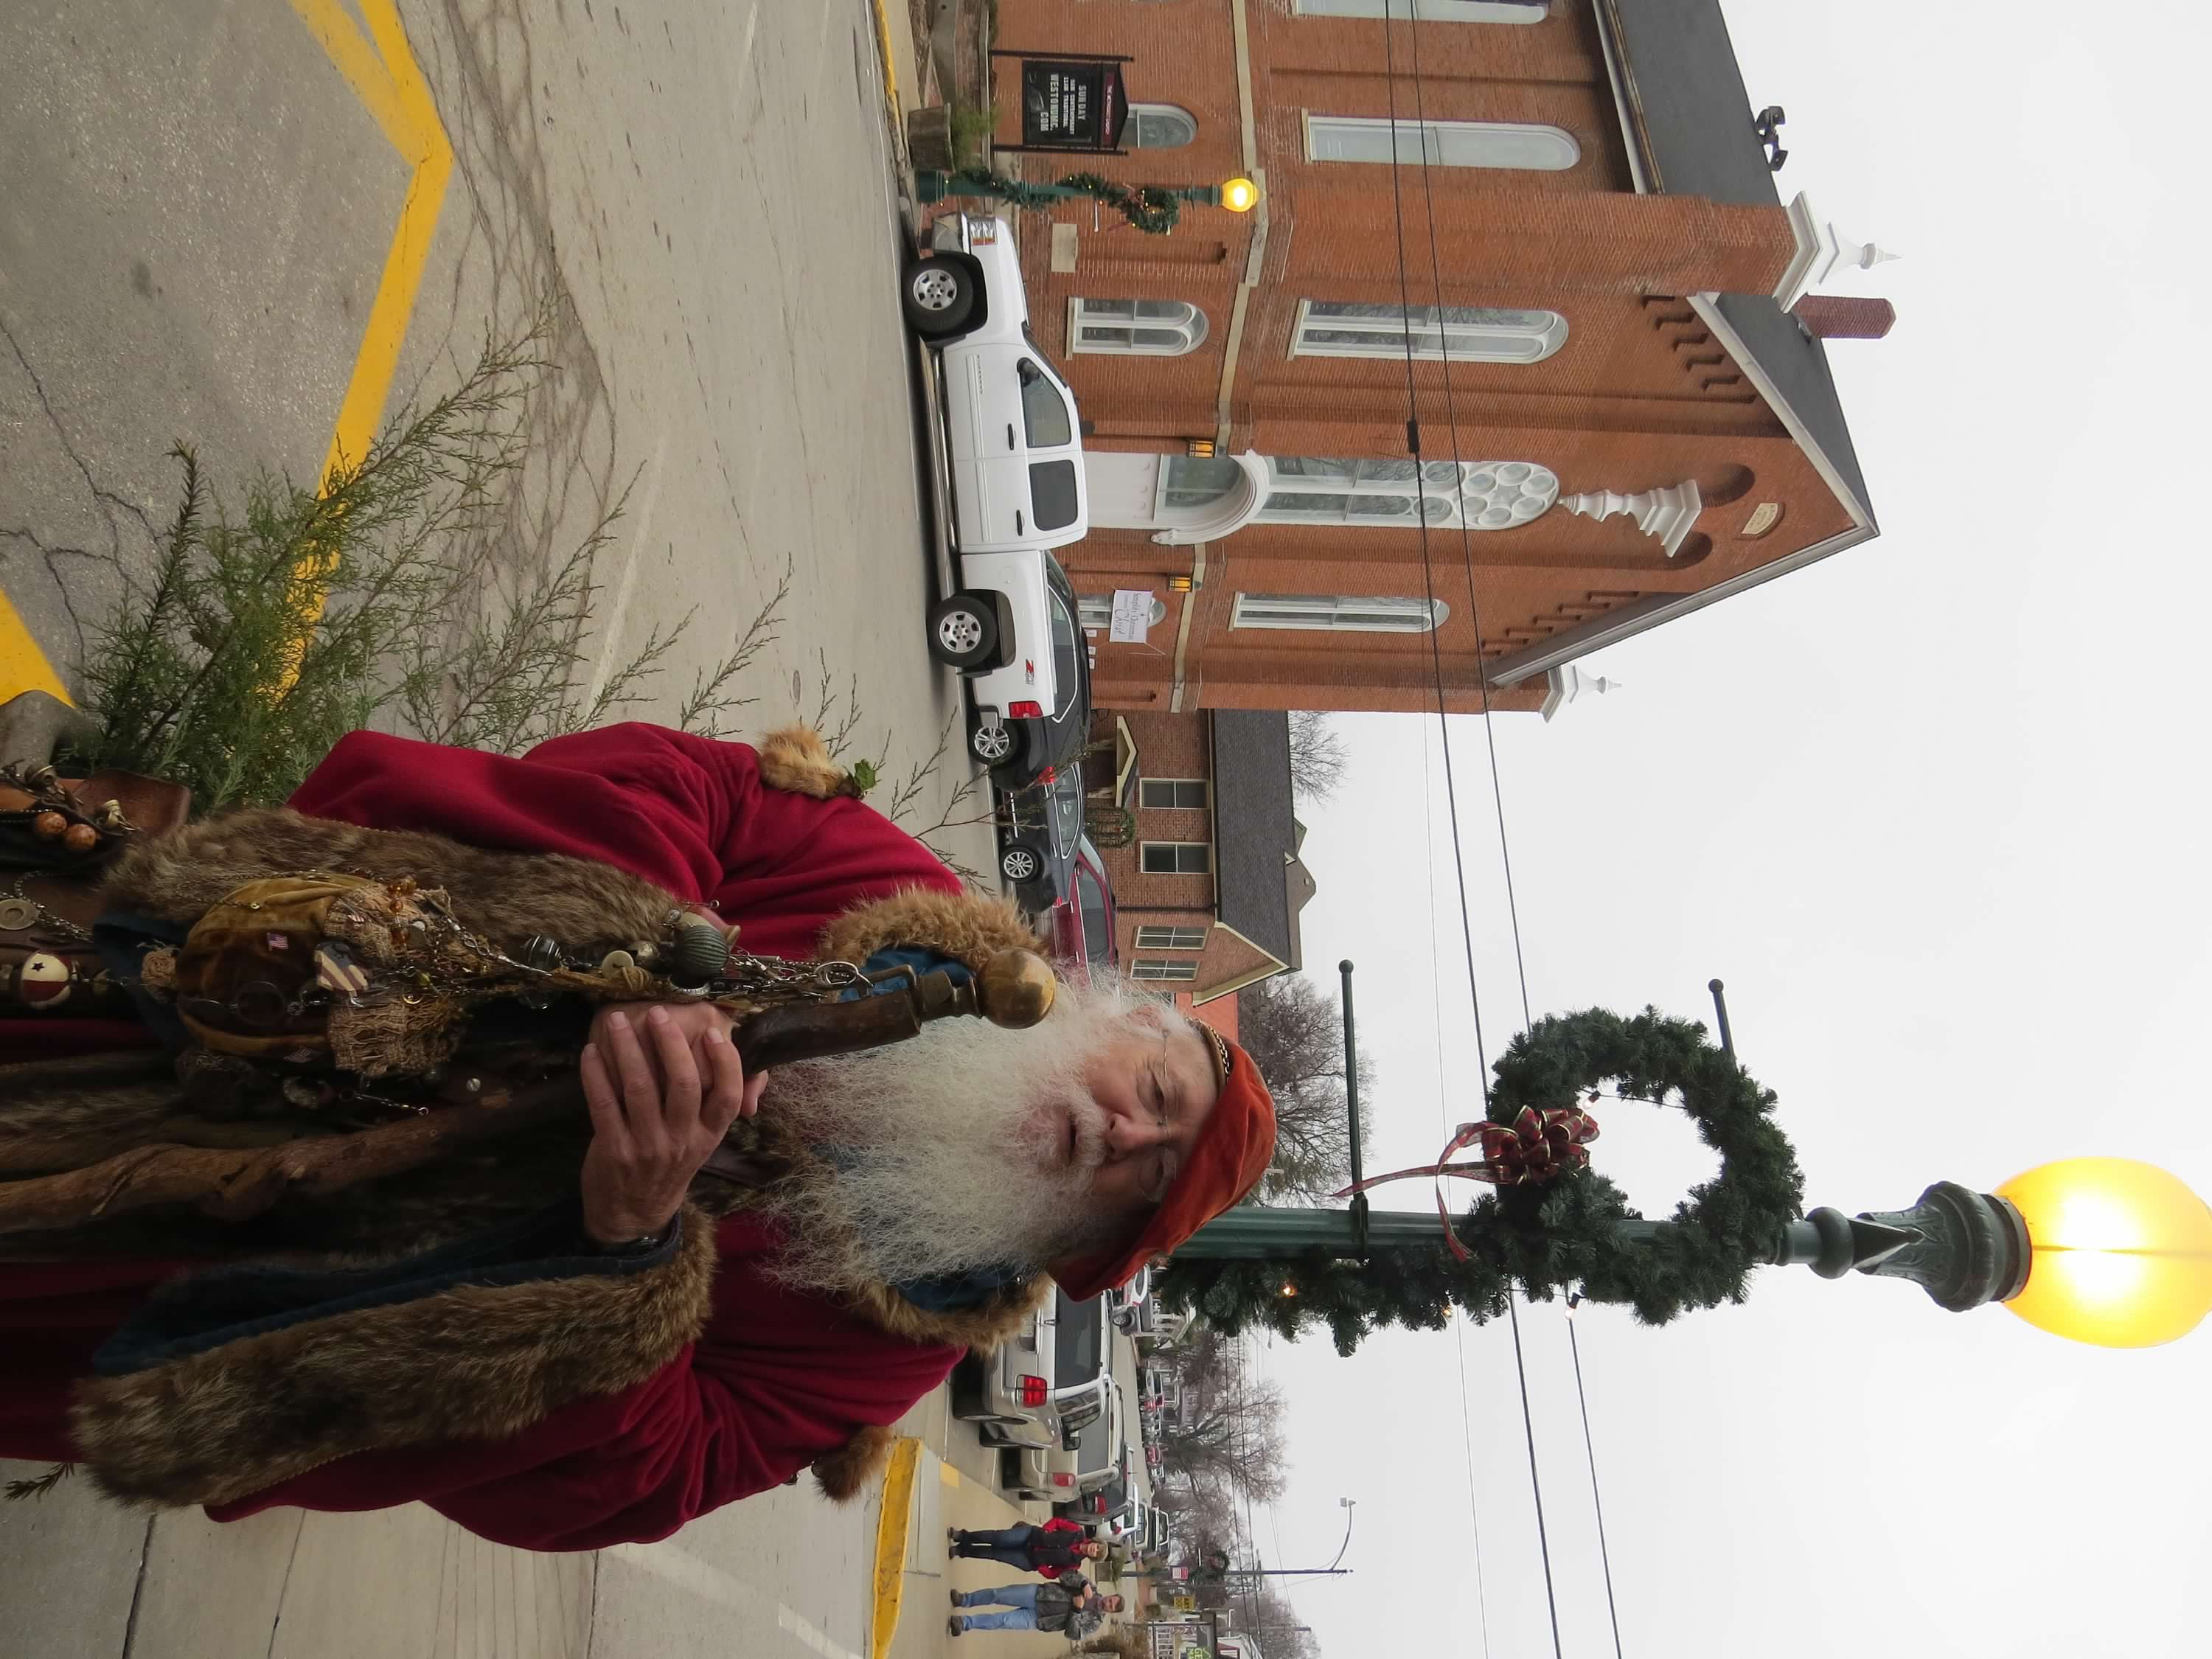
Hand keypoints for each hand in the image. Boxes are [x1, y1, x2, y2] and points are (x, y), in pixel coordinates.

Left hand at [578, 1002, 764, 1244]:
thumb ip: (717, 1107)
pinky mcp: (613, 1150)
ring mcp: (647, 1147)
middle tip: (657, 1013)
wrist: (633, 1212)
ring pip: (639, 1088)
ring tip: (617, 1021)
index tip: (712, 1032)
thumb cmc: (670, 1164)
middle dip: (670, 1042)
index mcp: (709, 1134)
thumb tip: (753, 1071)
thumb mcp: (702, 1142)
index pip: (728, 1097)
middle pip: (684, 1084)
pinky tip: (591, 1052)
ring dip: (627, 1048)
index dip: (724, 1062)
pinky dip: (596, 1074)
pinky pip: (604, 1104)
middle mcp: (682, 1141)